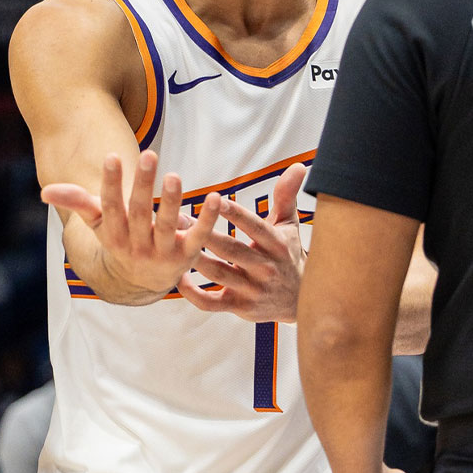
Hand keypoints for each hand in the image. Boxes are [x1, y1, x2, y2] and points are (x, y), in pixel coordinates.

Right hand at [41, 150, 217, 300]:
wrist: (141, 283)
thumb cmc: (120, 240)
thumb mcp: (98, 224)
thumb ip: (77, 204)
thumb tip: (45, 191)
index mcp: (113, 235)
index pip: (110, 207)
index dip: (111, 183)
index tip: (112, 157)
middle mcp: (136, 246)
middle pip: (139, 213)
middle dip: (143, 184)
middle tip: (150, 154)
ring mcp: (162, 253)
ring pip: (167, 226)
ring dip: (172, 201)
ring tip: (175, 176)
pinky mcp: (186, 256)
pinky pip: (199, 237)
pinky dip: (208, 219)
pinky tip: (218, 198)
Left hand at [177, 163, 307, 322]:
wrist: (300, 301)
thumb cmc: (288, 254)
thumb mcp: (289, 225)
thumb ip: (286, 195)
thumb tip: (297, 165)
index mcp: (276, 245)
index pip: (254, 227)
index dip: (235, 214)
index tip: (215, 199)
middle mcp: (265, 268)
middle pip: (231, 250)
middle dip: (203, 233)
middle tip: (177, 218)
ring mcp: (252, 290)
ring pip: (218, 274)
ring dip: (194, 259)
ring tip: (172, 242)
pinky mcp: (240, 307)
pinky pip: (211, 303)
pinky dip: (193, 293)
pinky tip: (178, 277)